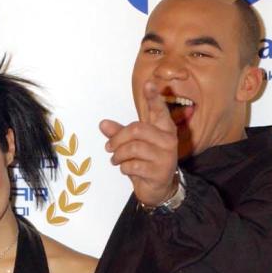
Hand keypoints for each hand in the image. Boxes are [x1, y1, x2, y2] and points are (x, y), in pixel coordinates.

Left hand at [100, 81, 179, 206]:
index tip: (148, 83)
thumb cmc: (145, 162)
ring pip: (133, 148)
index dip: (153, 97)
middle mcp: (168, 139)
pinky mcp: (160, 171)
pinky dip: (124, 168)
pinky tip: (126, 169)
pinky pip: (133, 165)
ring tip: (116, 160)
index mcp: (163, 128)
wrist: (158, 189)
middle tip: (108, 147)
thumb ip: (118, 133)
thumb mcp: (131, 145)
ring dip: (118, 155)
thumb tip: (102, 123)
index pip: (159, 110)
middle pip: (137, 129)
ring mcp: (166, 156)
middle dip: (117, 139)